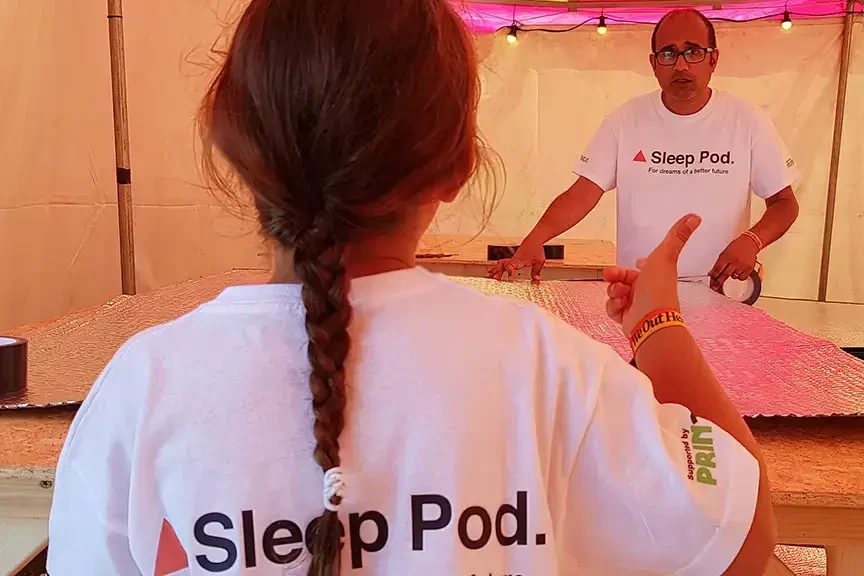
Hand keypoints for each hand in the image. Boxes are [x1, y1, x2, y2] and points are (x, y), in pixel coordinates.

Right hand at [488, 239, 545, 281]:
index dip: (510, 272)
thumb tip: (536, 280)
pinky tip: (494, 269)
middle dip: (498, 272)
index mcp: (519, 260)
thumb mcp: (539, 261)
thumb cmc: (536, 249)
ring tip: (489, 274)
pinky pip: (503, 263)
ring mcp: (512, 259)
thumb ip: (536, 271)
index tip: (510, 279)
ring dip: (495, 269)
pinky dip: (498, 266)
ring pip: (501, 263)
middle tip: (495, 278)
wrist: (534, 240)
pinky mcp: (513, 259)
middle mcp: (514, 259)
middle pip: (502, 265)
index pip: (511, 266)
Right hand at [603, 214, 701, 334]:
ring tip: (621, 295)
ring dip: (614, 292)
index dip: (636, 265)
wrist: (650, 320)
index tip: (635, 263)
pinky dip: (613, 306)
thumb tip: (694, 217)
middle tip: (611, 277)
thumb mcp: (666, 256)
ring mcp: (635, 304)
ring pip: (615, 293)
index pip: (642, 267)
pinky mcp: (626, 317)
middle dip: (615, 277)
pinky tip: (620, 306)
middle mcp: (646, 290)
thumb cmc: (658, 290)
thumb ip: (677, 236)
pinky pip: (612, 308)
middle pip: (622, 279)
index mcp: (655, 275)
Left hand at [709, 236, 757, 290]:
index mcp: (727, 256)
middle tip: (715, 287)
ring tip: (732, 269)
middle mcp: (735, 261)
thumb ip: (718, 263)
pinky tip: (738, 271)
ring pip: (734, 277)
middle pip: (725, 275)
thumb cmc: (736, 247)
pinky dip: (739, 277)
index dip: (714, 276)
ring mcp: (742, 265)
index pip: (718, 269)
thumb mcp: (724, 253)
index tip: (711, 280)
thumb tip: (712, 273)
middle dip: (718, 282)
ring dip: (731, 276)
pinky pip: (742, 278)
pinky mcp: (749, 268)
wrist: (749, 243)